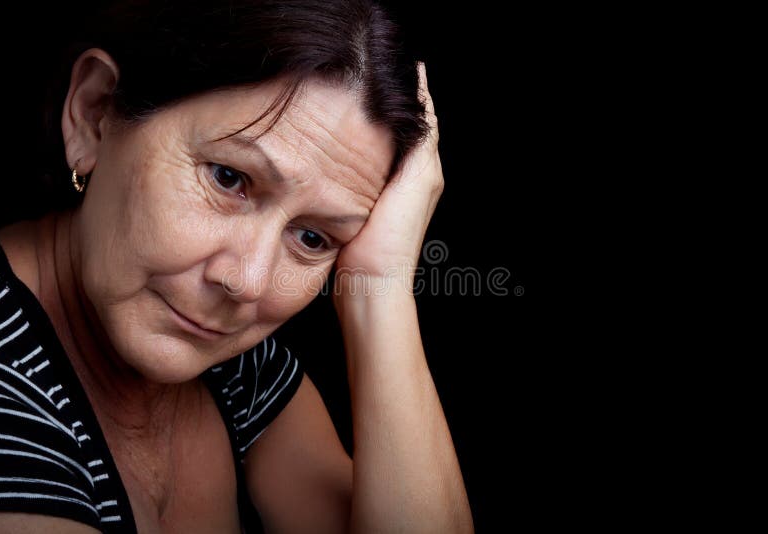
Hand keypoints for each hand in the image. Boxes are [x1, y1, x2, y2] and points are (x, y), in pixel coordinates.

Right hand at [334, 62, 442, 288]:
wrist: (368, 284)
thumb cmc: (390, 243)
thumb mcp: (413, 187)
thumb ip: (420, 148)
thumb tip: (422, 109)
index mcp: (426, 170)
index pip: (425, 117)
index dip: (414, 89)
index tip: (400, 61)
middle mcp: (411, 177)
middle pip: (404, 126)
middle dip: (392, 98)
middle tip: (371, 68)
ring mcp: (387, 189)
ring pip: (383, 141)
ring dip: (374, 117)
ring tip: (355, 90)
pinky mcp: (364, 199)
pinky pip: (364, 159)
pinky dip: (358, 140)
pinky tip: (341, 131)